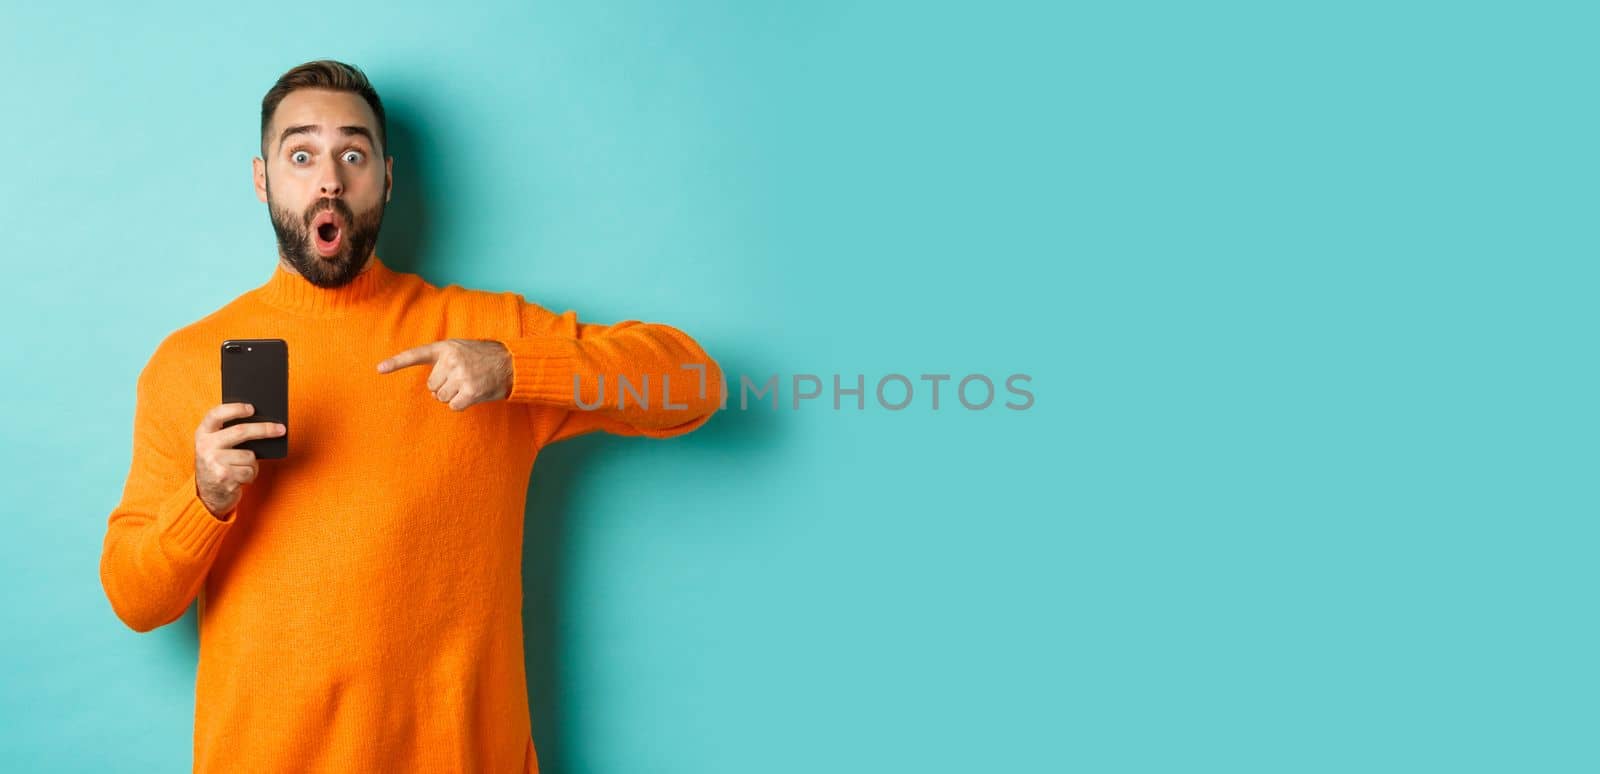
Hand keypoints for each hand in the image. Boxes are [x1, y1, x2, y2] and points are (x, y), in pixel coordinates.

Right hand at [194, 402, 284, 518]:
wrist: (207, 495)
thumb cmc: (219, 464)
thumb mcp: (217, 447)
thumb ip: (230, 434)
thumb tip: (263, 424)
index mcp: (203, 434)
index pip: (216, 414)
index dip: (234, 409)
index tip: (252, 408)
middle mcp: (205, 446)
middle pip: (241, 431)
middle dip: (264, 429)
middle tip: (281, 429)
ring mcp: (213, 462)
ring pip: (249, 455)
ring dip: (253, 463)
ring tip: (242, 468)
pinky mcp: (223, 477)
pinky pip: (250, 471)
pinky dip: (251, 475)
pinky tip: (240, 478)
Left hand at [376, 338, 512, 410]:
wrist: (511, 363)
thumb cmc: (483, 358)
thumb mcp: (461, 349)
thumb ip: (443, 361)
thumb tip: (431, 390)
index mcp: (445, 348)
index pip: (416, 355)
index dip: (396, 363)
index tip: (379, 369)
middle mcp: (451, 360)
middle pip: (431, 387)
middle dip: (443, 387)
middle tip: (461, 379)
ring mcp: (461, 375)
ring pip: (441, 398)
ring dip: (453, 396)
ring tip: (468, 384)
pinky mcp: (471, 391)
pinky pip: (454, 406)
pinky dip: (461, 404)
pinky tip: (472, 394)